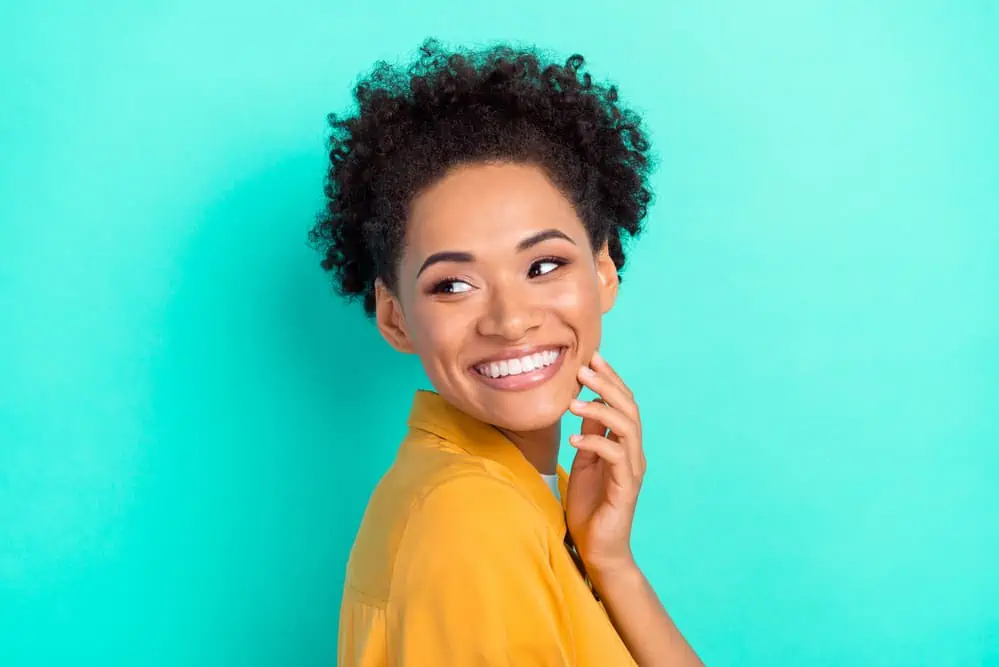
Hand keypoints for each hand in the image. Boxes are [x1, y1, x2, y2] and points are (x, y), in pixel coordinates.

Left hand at [565, 350, 645, 577]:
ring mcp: (632, 469)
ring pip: (628, 427)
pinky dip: (595, 443)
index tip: (591, 357)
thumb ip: (589, 434)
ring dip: (600, 410)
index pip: (623, 402)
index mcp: (623, 445)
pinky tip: (574, 439)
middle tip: (583, 369)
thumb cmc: (589, 506)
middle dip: (608, 385)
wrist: (597, 549)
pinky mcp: (626, 487)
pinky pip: (615, 456)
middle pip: (629, 408)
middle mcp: (633, 453)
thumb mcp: (583, 461)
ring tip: (574, 402)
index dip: (610, 378)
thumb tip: (584, 402)